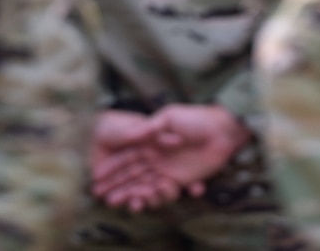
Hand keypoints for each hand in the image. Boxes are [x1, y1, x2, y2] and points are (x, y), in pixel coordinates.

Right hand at [93, 104, 251, 210]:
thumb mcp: (170, 116)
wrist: (223, 130)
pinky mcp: (181, 180)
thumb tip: (131, 134)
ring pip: (145, 185)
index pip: (126, 158)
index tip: (96, 178)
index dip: (111, 168)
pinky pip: (165, 191)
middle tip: (102, 197)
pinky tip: (146, 201)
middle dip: (117, 185)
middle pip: (132, 175)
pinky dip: (156, 197)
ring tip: (124, 202)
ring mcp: (167, 170)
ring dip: (133, 194)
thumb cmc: (196, 118)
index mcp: (149, 143)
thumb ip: (150, 127)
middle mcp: (155, 158)